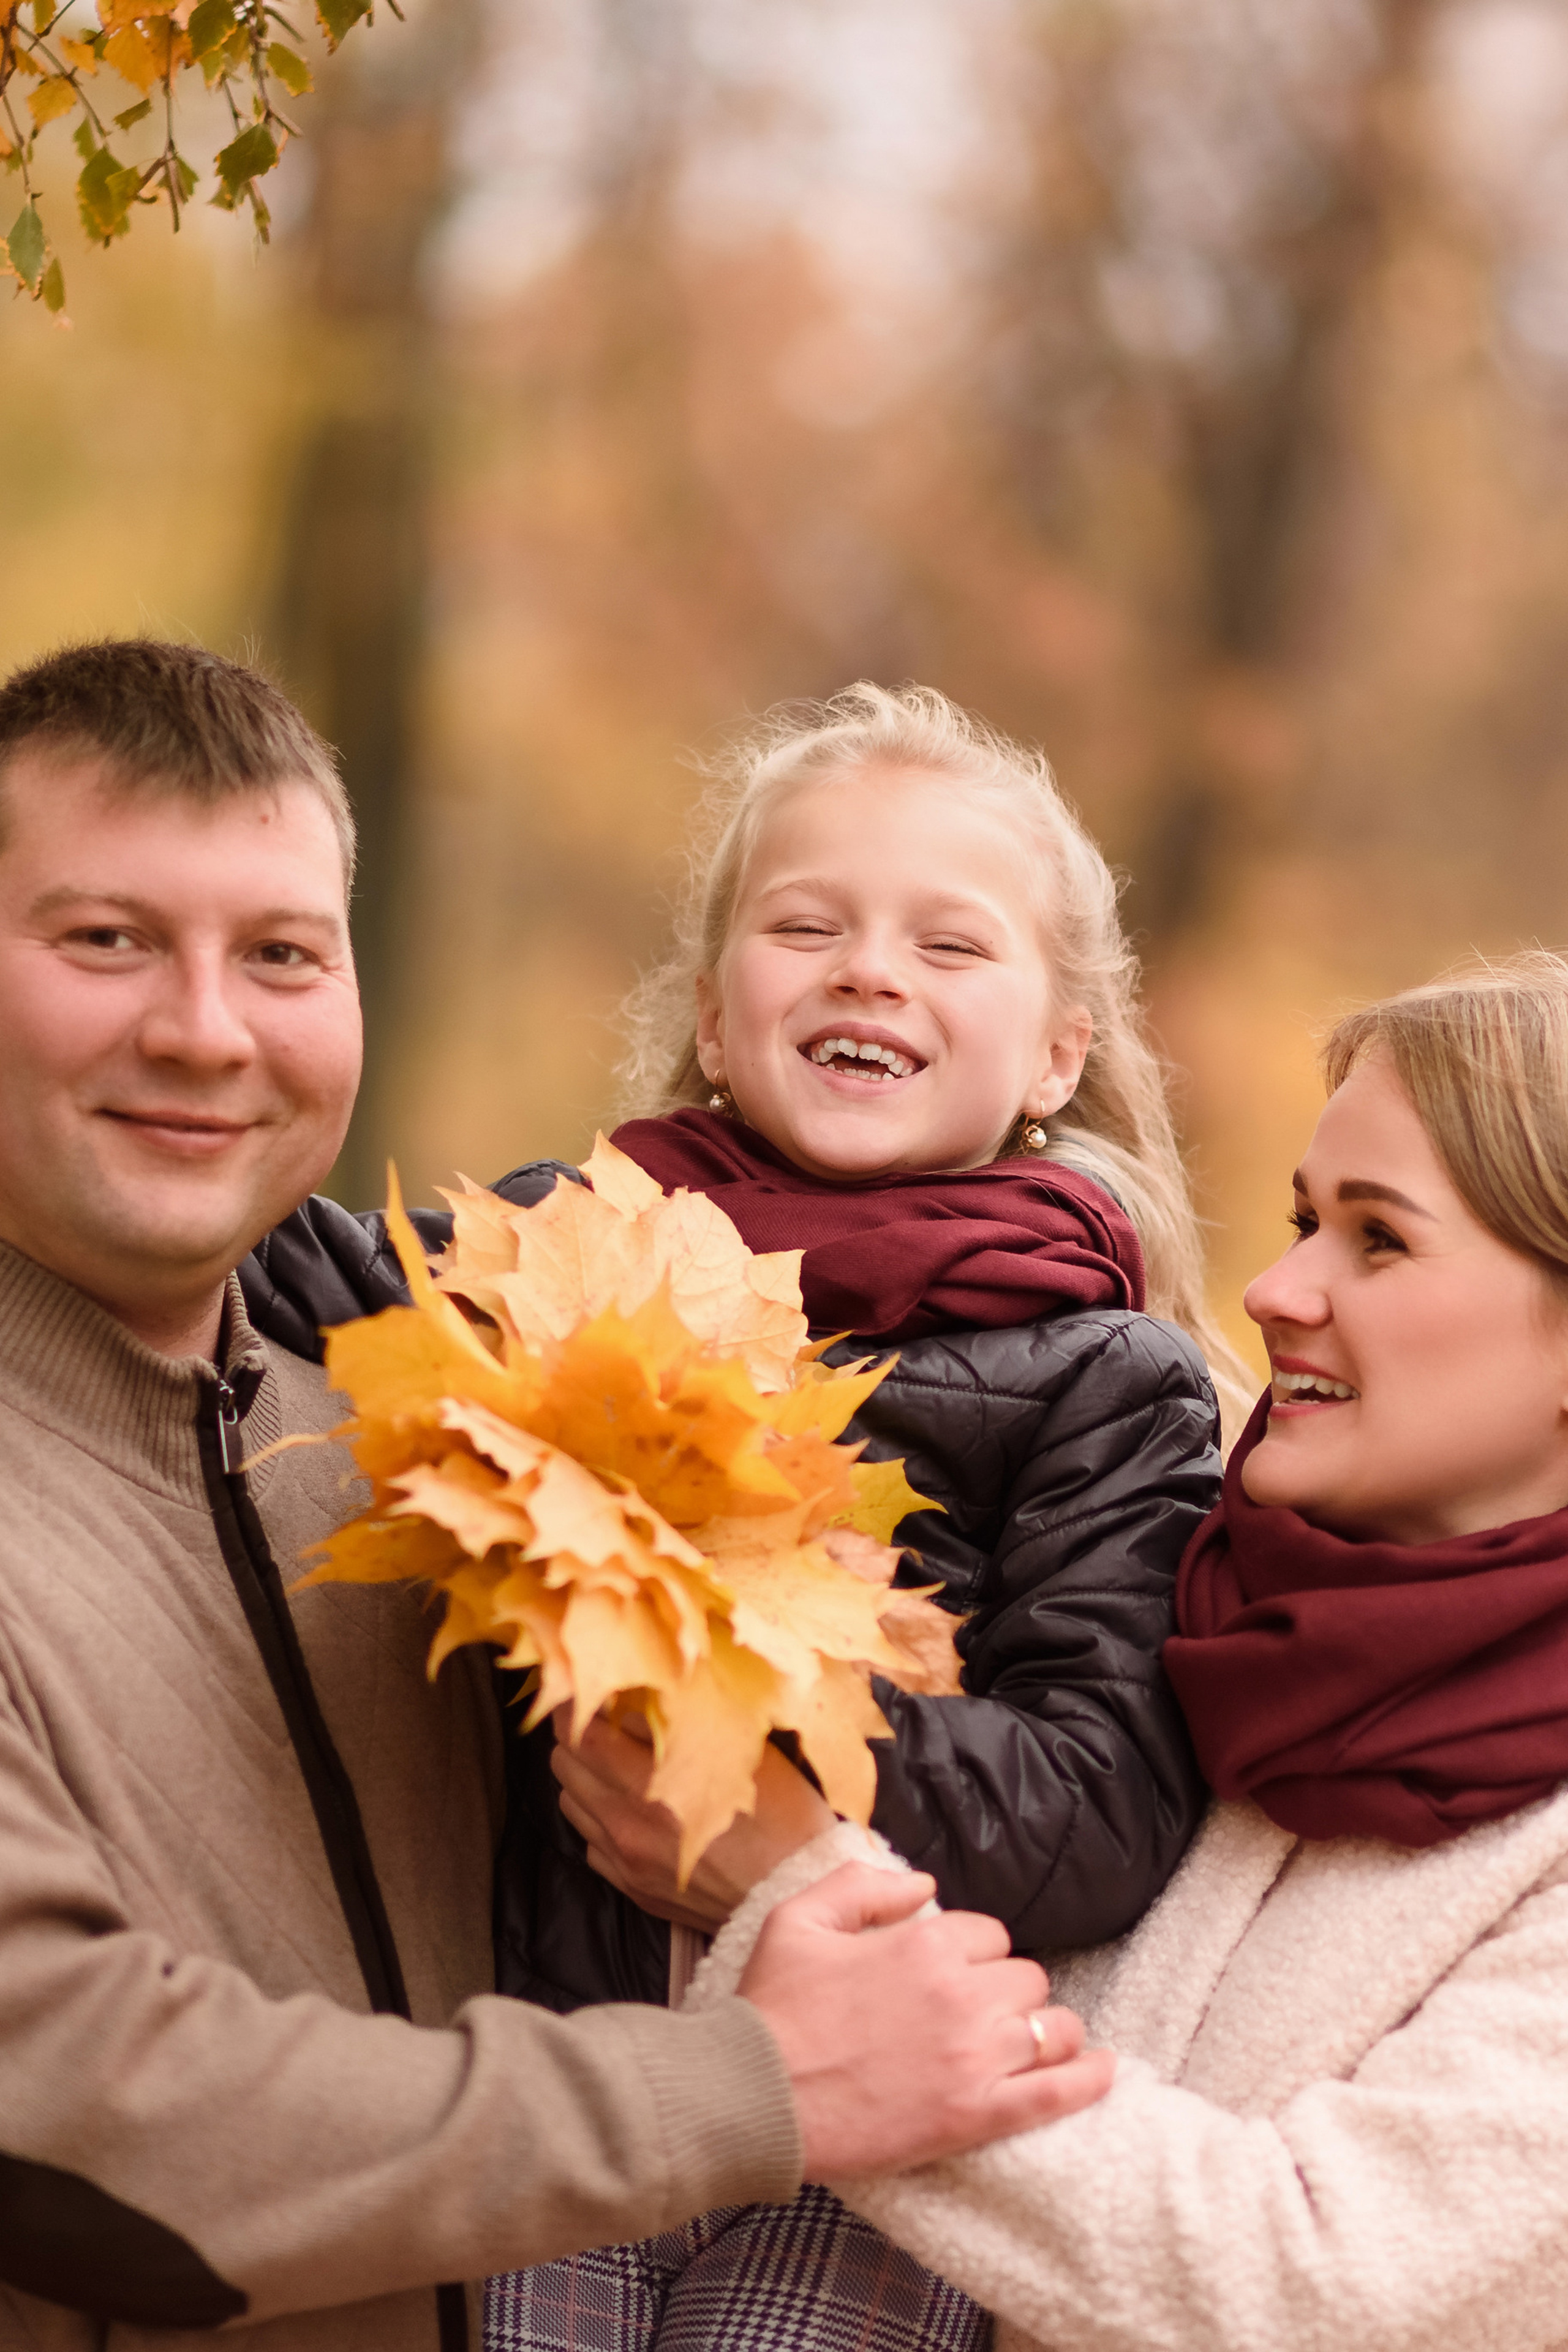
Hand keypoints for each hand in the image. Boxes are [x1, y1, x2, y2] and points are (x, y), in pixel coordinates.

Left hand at [551, 1709, 836, 1933]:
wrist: (798, 1896)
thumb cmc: (785, 1819)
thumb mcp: (744, 1752)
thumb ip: (692, 1720)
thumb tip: (652, 1687)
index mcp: (654, 1787)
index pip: (583, 1734)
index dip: (575, 1704)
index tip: (585, 1687)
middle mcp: (628, 1825)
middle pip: (566, 1765)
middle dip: (576, 1734)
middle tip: (600, 1715)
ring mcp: (626, 1860)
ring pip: (571, 1802)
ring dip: (584, 1775)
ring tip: (614, 1759)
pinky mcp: (631, 1886)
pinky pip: (590, 1842)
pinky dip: (598, 1817)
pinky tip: (629, 1805)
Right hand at [739, 1863, 1115, 2178]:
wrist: (752, 2098)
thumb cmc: (771, 2008)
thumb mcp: (799, 1918)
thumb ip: (862, 1884)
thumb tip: (923, 1880)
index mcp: (923, 1941)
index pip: (988, 1935)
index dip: (972, 1952)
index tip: (949, 1973)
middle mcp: (960, 1994)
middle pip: (1026, 1979)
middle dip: (1007, 1990)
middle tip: (975, 2012)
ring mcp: (973, 2058)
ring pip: (1052, 2028)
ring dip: (1048, 2030)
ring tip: (1032, 2041)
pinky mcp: (974, 2116)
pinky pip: (1056, 2094)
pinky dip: (1088, 2080)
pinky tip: (1104, 2070)